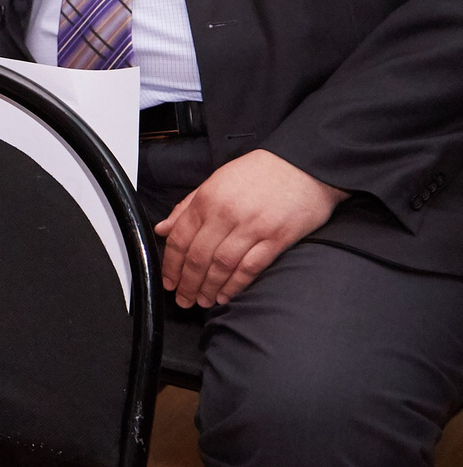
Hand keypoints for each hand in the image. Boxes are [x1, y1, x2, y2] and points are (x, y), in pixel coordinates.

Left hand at [155, 148, 345, 306]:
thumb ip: (187, 207)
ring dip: (209, 287)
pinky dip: (235, 284)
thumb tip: (163, 229)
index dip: (171, 265)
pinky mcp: (277, 238)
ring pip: (222, 265)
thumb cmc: (258, 172)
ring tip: (202, 300)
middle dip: (187, 282)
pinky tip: (226, 295)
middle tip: (183, 299)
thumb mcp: (215, 181)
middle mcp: (226, 214)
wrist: (303, 165)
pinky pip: (250, 267)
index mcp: (207, 199)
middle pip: (198, 256)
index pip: (180, 238)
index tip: (169, 281)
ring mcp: (252, 227)